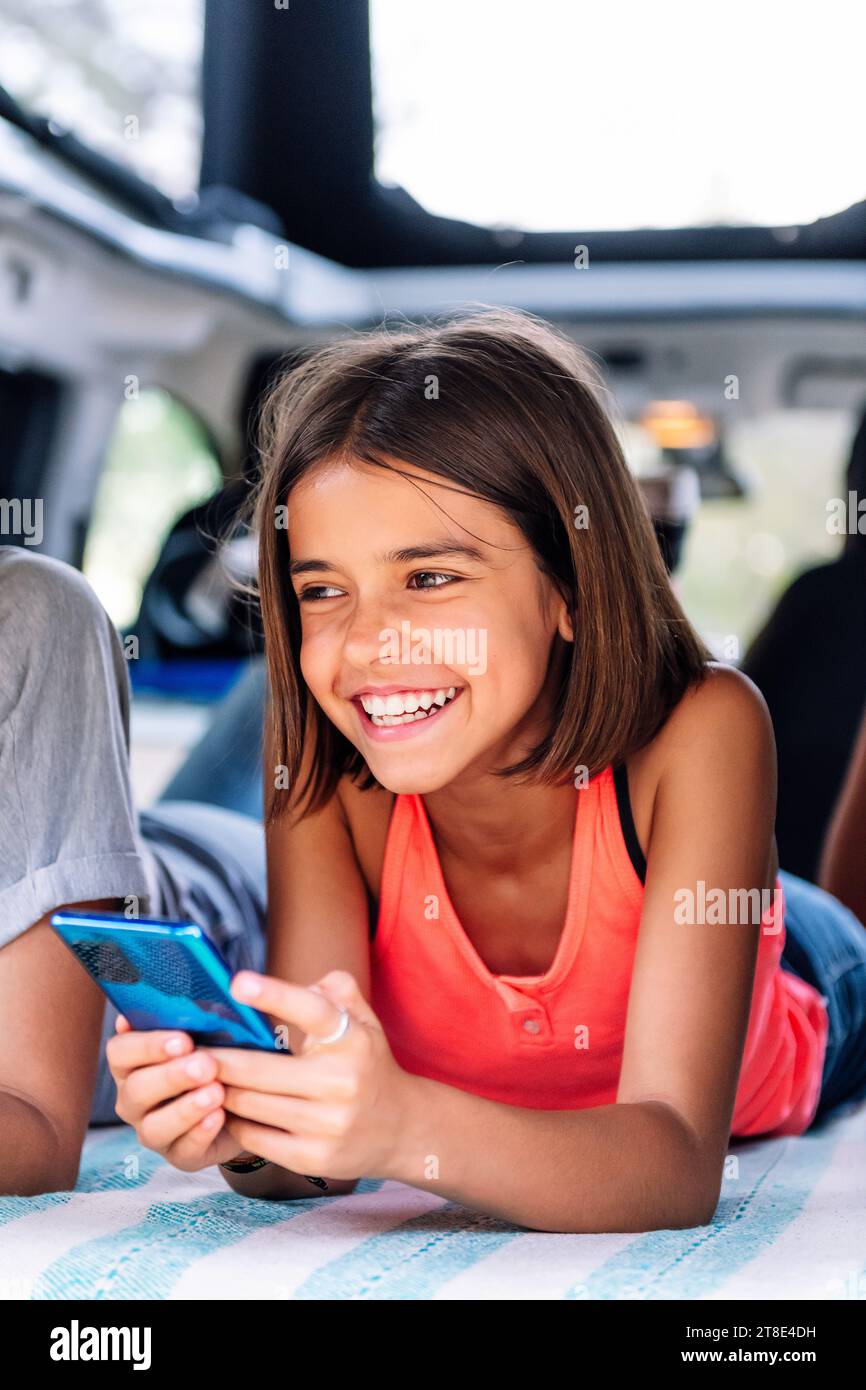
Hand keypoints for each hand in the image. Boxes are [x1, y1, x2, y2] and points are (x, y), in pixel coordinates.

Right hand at [106, 1017, 242, 1170]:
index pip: (121, 1052)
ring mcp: (154, 1132)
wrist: (248, 1099)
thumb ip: (192, 1017)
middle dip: (172, 1076)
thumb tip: (185, 994)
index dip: (147, 1046)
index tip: (182, 1039)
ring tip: (216, 1092)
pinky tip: (220, 1117)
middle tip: (205, 1064)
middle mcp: (134, 1099)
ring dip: (186, 1108)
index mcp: (132, 1063)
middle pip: (137, 1089)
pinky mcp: (180, 1157)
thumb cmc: (220, 1055)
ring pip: (154, 1126)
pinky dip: (201, 1133)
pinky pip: (184, 1150)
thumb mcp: (209, 1033)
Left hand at [202, 969, 413, 1181]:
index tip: (237, 983)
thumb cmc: (368, 1063)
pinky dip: (234, 1121)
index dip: (274, 995)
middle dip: (216, 1060)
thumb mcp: (363, 1020)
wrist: (402, 1128)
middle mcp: (340, 1082)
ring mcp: (326, 1124)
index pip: (311, 1011)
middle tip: (187, 1051)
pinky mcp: (311, 1158)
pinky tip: (224, 1109)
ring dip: (219, 1091)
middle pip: (258, 1069)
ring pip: (249, 1104)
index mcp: (351, 1040)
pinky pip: (253, 1136)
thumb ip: (335, 989)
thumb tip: (298, 986)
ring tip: (197, 1080)